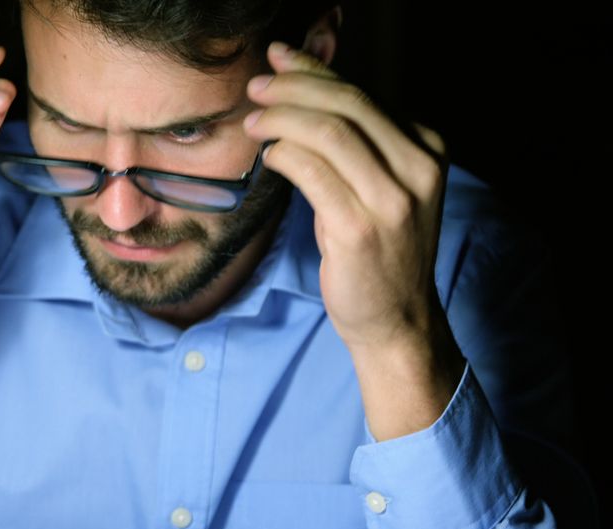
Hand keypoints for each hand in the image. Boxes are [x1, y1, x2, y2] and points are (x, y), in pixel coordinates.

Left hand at [243, 41, 463, 439]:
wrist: (395, 320)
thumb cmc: (377, 251)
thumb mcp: (377, 188)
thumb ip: (352, 143)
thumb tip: (301, 88)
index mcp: (427, 149)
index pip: (364, 95)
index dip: (316, 71)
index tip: (280, 58)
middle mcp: (418, 169)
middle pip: (347, 105)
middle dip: (294, 87)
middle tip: (257, 86)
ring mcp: (393, 200)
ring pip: (328, 132)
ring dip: (281, 118)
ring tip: (253, 120)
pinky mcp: (360, 229)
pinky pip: (312, 173)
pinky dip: (284, 155)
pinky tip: (268, 156)